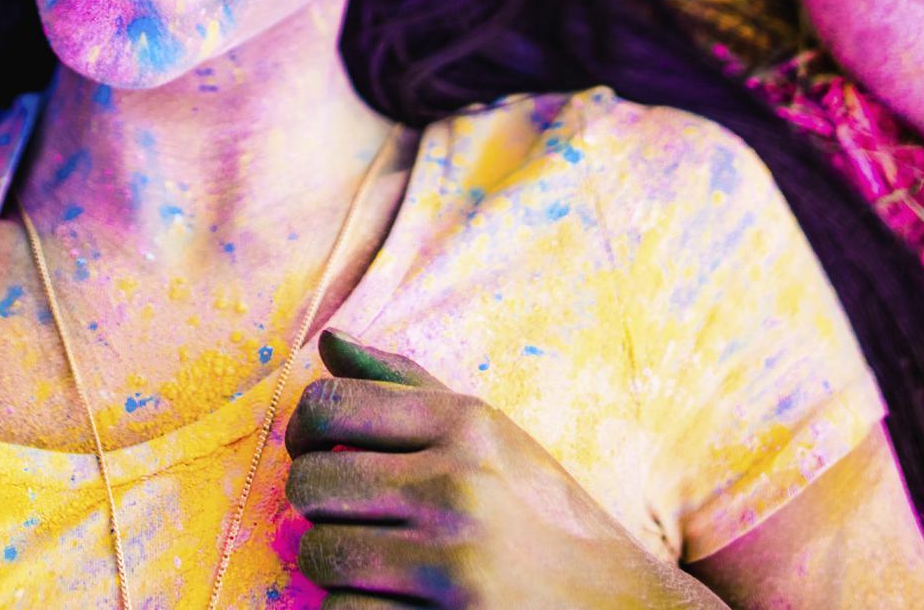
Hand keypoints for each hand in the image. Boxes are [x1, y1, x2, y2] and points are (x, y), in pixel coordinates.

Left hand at [286, 332, 718, 608]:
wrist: (622, 608)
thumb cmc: (544, 516)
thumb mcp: (492, 435)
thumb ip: (406, 385)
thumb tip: (327, 340)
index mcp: (466, 426)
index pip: (329, 407)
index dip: (301, 432)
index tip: (312, 453)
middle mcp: (458, 487)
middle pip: (311, 484)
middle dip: (313, 506)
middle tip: (339, 518)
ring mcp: (454, 564)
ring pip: (320, 554)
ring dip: (328, 565)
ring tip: (361, 563)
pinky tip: (382, 600)